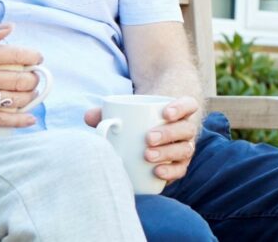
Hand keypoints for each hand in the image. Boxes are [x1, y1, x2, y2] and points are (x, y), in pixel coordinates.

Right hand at [0, 23, 44, 127]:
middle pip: (20, 80)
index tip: (37, 59)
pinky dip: (18, 121)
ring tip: (30, 92)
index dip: (33, 57)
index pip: (16, 56)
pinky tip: (30, 118)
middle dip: (34, 79)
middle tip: (34, 77)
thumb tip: (10, 28)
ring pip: (13, 101)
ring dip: (29, 97)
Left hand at [85, 96, 202, 183]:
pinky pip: (181, 169)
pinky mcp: (179, 165)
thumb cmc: (136, 121)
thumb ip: (107, 113)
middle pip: (185, 129)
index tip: (164, 113)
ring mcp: (184, 147)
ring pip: (184, 149)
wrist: (148, 135)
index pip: (189, 105)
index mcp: (179, 112)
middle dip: (168, 134)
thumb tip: (89, 117)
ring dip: (168, 153)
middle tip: (147, 138)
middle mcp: (185, 129)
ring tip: (147, 156)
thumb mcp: (125, 113)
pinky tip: (158, 172)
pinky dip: (171, 171)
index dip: (181, 107)